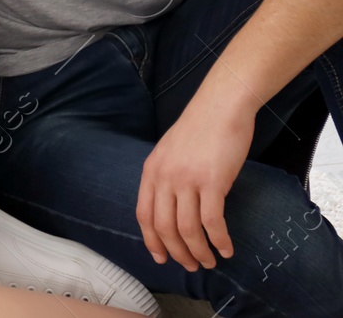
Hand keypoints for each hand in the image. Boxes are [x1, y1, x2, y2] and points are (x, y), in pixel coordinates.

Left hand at [135, 99, 250, 270]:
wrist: (220, 106)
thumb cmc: (200, 129)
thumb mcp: (170, 152)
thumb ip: (166, 176)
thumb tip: (171, 206)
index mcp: (151, 171)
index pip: (144, 215)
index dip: (152, 241)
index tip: (161, 258)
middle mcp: (164, 177)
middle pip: (164, 227)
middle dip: (177, 252)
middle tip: (191, 266)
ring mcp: (187, 180)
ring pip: (187, 229)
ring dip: (199, 251)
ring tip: (210, 261)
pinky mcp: (212, 182)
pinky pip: (212, 222)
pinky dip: (219, 240)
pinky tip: (227, 249)